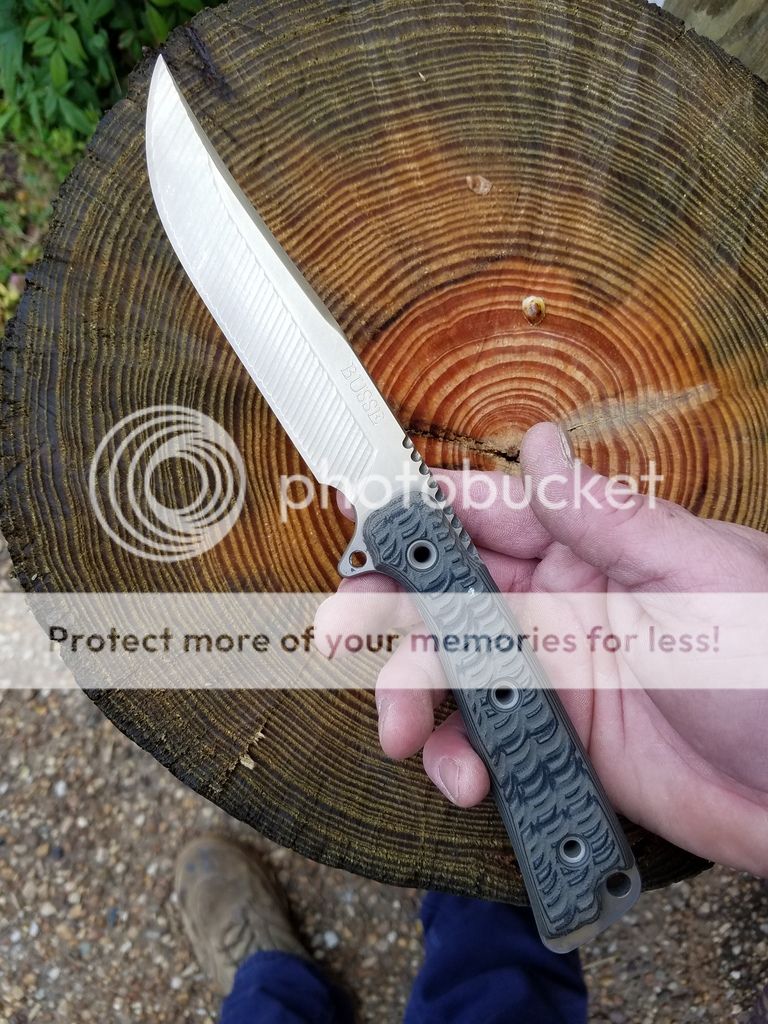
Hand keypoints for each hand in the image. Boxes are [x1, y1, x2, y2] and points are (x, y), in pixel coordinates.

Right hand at [316, 423, 767, 874]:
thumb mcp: (693, 572)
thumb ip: (603, 515)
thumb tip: (540, 442)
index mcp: (588, 550)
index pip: (483, 514)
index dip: (415, 508)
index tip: (352, 508)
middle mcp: (558, 607)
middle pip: (443, 594)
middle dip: (385, 611)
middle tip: (339, 634)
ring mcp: (552, 677)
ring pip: (449, 671)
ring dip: (410, 695)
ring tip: (403, 731)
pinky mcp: (555, 743)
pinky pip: (480, 740)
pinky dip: (456, 757)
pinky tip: (466, 778)